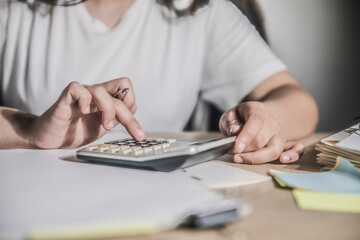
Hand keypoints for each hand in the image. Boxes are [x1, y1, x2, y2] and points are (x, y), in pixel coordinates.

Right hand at [27, 78, 144, 148]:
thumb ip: (116, 117)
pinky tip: (83, 112)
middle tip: (133, 133)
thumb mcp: (102, 127)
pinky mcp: (65, 99)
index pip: (126, 89)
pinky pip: (76, 89)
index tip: (133, 127)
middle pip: (120, 88)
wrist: (50, 140)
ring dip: (108, 110)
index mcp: (105, 99)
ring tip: (105, 125)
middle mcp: (94, 93)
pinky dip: (84, 100)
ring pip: (101, 90)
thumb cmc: (74, 131)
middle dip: (129, 115)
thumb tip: (133, 107)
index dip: (132, 105)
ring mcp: (80, 95)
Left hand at [219, 101, 303, 163]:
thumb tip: (235, 131)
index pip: (255, 122)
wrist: (256, 117)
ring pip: (274, 150)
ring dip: (257, 158)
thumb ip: (230, 122)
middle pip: (261, 140)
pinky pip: (296, 149)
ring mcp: (280, 134)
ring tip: (241, 159)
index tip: (236, 148)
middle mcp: (271, 123)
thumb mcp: (230, 115)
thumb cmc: (240, 118)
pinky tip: (283, 159)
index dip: (246, 136)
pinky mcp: (285, 144)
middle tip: (231, 152)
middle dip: (244, 149)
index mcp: (257, 111)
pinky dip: (293, 155)